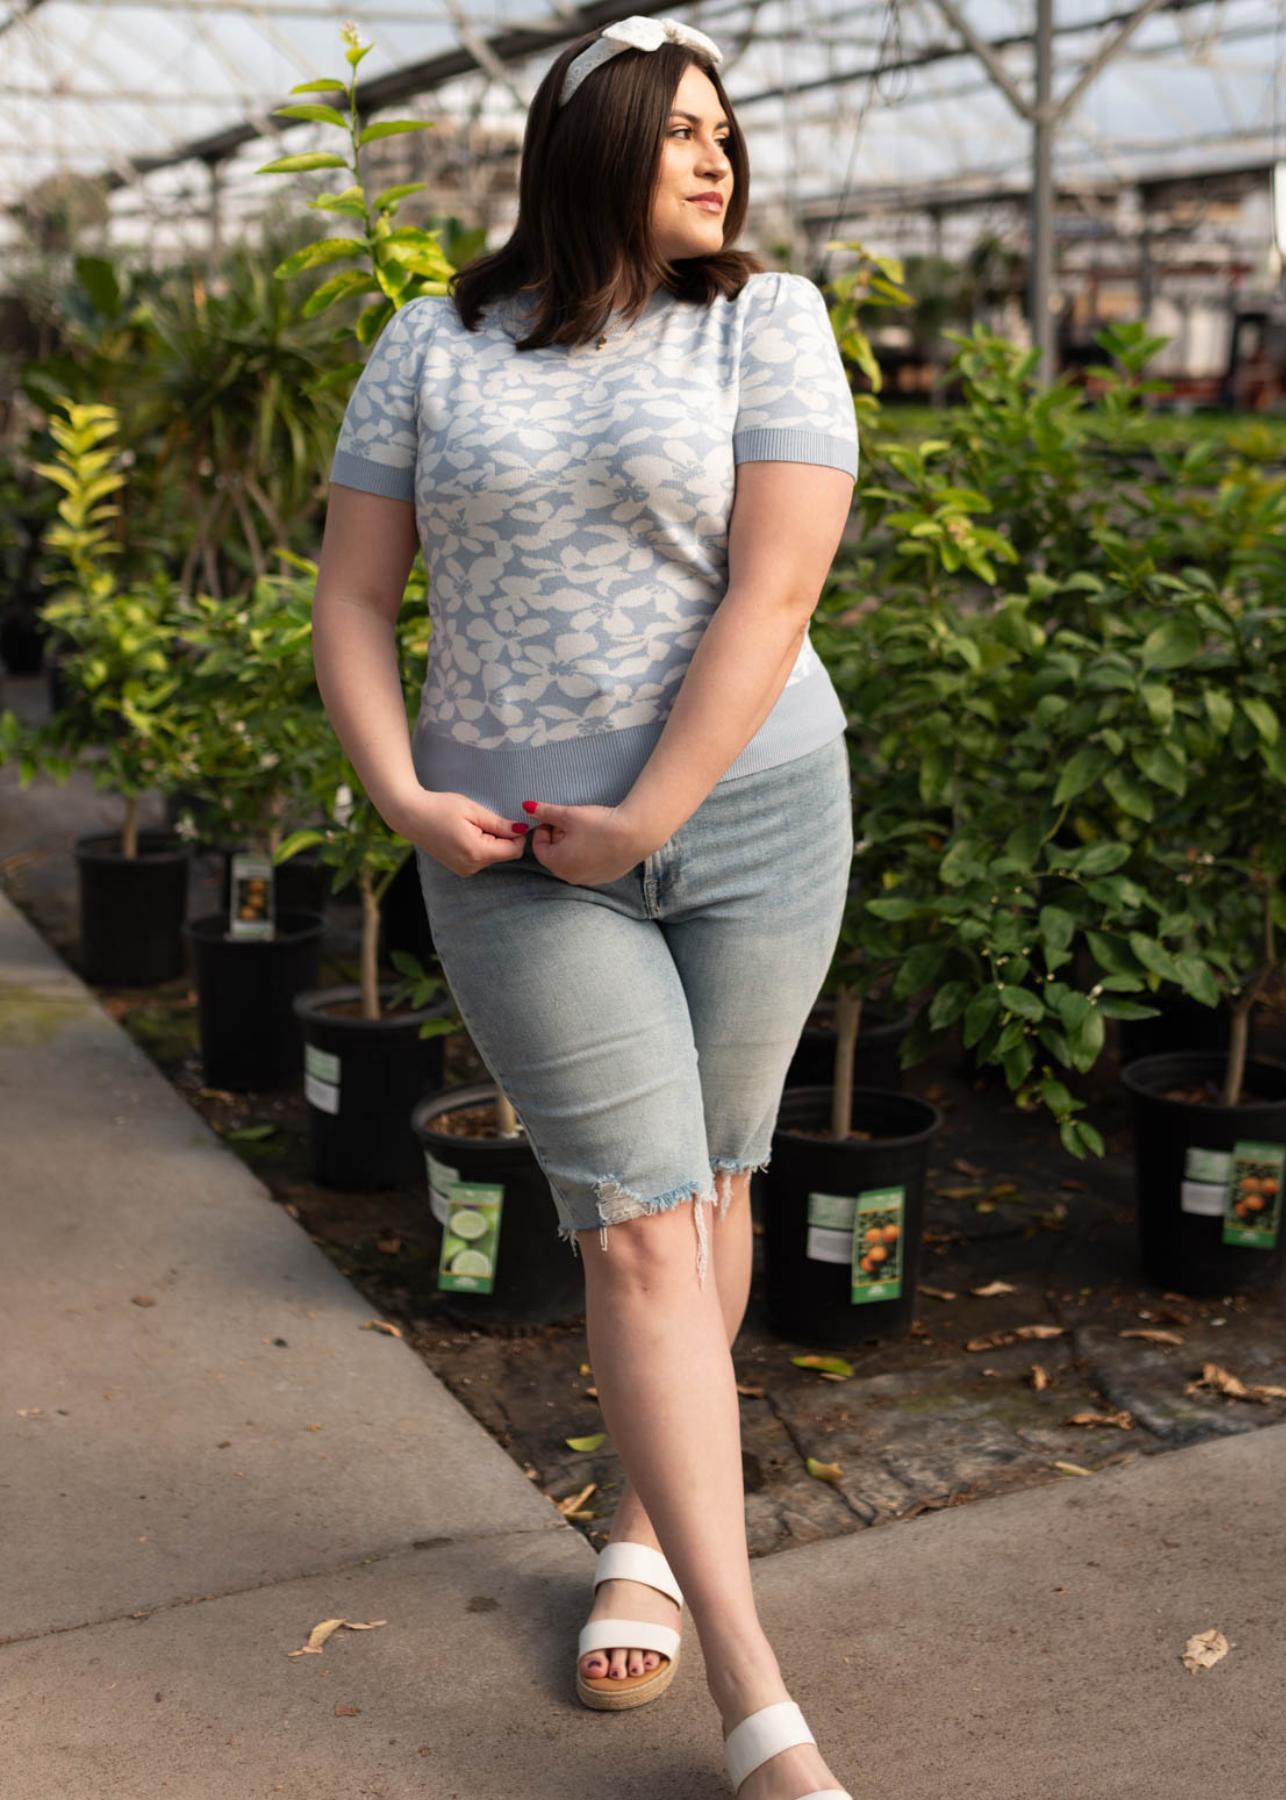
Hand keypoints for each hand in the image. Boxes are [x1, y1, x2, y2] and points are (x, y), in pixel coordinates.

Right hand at [392, 788, 527, 876]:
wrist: (410, 815)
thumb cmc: (440, 807)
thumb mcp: (473, 810)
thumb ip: (499, 823)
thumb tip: (522, 830)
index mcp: (476, 852)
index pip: (514, 850)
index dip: (517, 834)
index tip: (508, 819)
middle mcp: (471, 867)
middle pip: (505, 854)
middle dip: (502, 837)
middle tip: (482, 820)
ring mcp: (464, 871)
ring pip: (494, 857)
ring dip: (491, 842)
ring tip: (471, 826)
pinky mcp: (460, 870)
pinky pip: (482, 859)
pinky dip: (481, 847)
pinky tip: (466, 834)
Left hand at [521, 799, 656, 886]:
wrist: (636, 834)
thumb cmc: (600, 825)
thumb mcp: (569, 814)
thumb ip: (545, 812)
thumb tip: (527, 807)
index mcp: (557, 863)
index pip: (539, 847)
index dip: (544, 829)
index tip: (554, 817)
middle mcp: (571, 876)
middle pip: (555, 855)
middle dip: (558, 838)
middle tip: (571, 822)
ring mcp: (590, 879)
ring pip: (573, 861)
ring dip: (573, 846)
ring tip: (587, 830)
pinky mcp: (606, 877)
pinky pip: (589, 866)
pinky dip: (589, 854)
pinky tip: (600, 839)